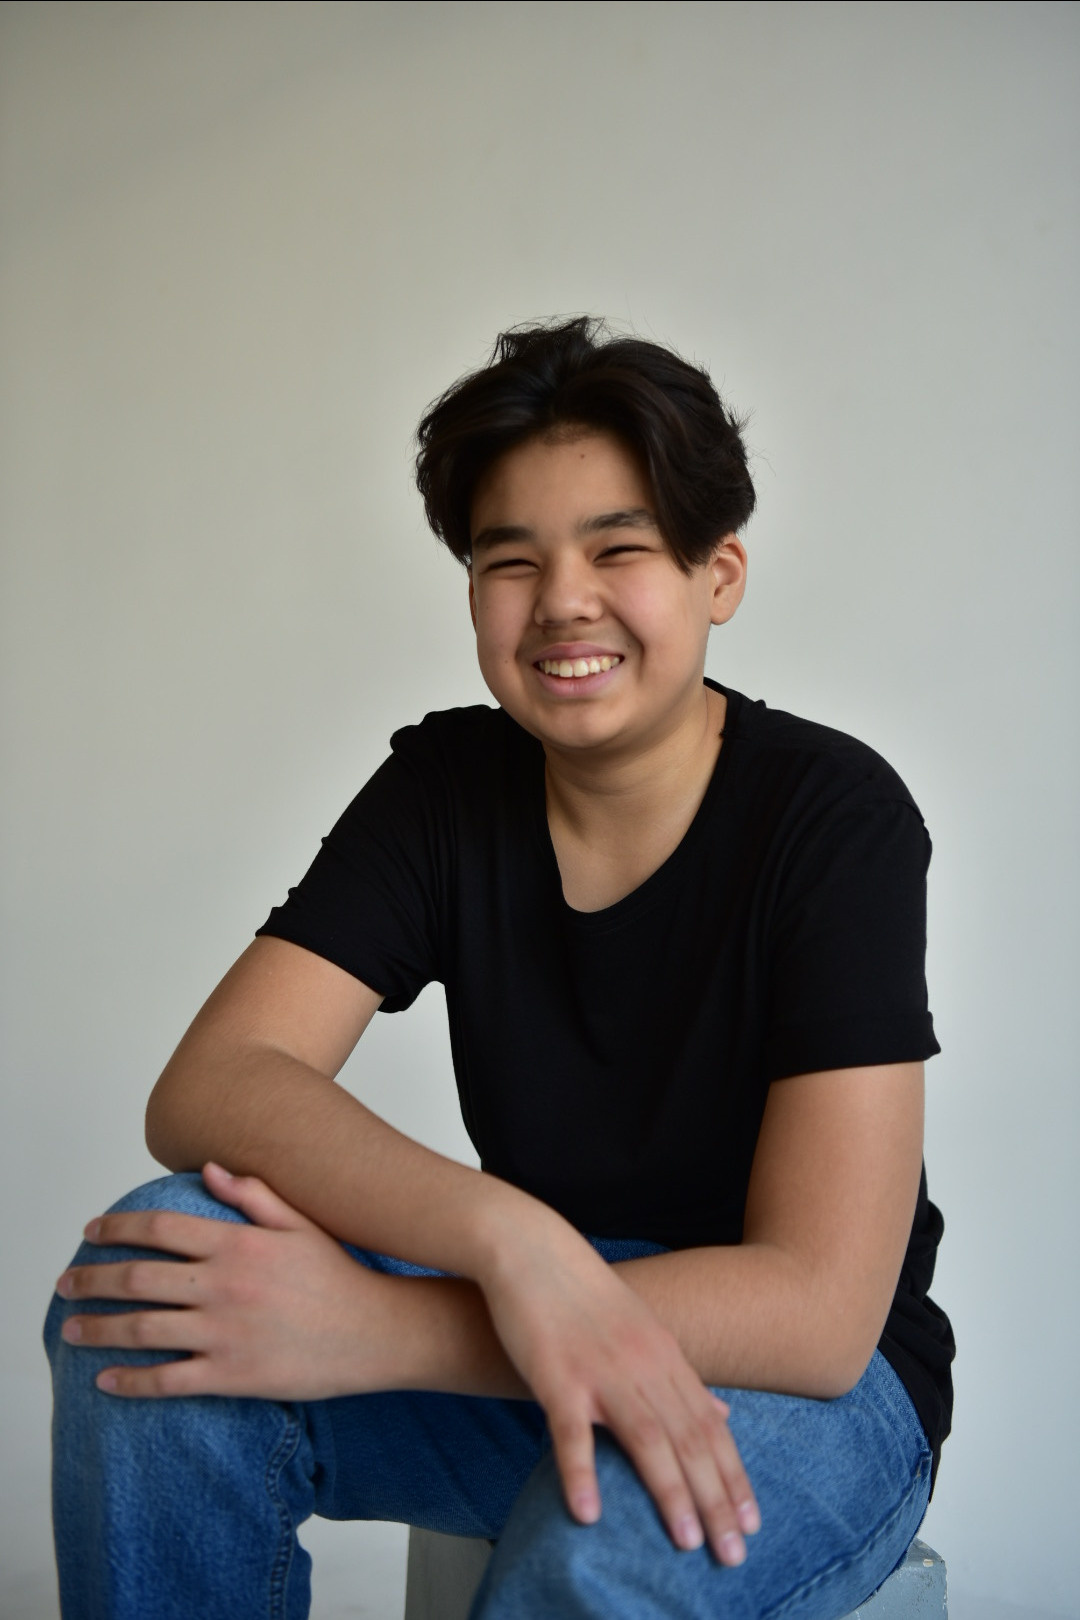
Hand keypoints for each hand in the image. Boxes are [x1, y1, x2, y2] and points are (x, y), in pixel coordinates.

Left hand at [55, 1163, 407, 1400]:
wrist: (376, 1332)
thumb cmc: (339, 1276)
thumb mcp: (300, 1223)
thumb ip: (253, 1195)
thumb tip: (209, 1170)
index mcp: (238, 1243)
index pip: (160, 1230)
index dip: (118, 1229)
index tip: (91, 1232)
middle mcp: (224, 1285)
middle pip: (138, 1279)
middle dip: (91, 1280)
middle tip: (64, 1282)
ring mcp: (225, 1333)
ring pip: (142, 1330)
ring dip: (97, 1329)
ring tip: (70, 1329)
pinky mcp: (232, 1375)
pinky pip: (168, 1380)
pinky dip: (130, 1381)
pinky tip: (105, 1380)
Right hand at [476, 1220, 759, 1565]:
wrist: (534, 1250)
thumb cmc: (585, 1295)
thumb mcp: (646, 1330)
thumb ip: (682, 1377)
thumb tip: (723, 1416)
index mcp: (666, 1357)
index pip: (711, 1428)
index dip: (733, 1478)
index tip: (751, 1524)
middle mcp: (644, 1366)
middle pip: (689, 1440)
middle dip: (715, 1500)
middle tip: (734, 1553)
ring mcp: (602, 1370)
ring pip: (646, 1438)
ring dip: (669, 1493)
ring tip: (686, 1541)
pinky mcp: (556, 1375)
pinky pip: (571, 1431)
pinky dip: (581, 1473)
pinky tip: (589, 1513)